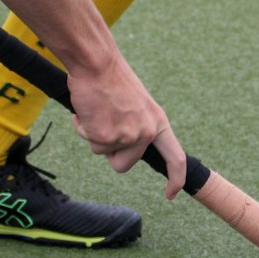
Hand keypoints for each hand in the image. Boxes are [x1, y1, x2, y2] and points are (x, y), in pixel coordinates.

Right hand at [66, 57, 187, 198]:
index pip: (176, 157)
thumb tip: (126, 148)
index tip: (171, 194)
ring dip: (94, 134)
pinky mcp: (106, 137)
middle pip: (123, 165)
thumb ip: (137, 126)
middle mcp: (146, 132)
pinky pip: (88, 140)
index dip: (175, 178)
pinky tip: (87, 108)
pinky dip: (82, 126)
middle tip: (105, 123)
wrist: (97, 63)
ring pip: (102, 152)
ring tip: (97, 109)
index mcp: (158, 122)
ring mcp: (127, 137)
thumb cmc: (112, 79)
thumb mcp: (136, 105)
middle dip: (110, 152)